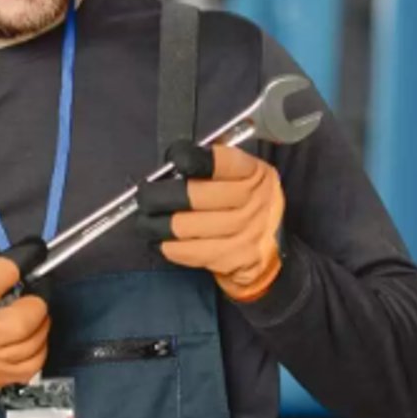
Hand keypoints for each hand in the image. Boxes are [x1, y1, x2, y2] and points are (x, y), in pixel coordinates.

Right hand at [0, 246, 51, 397]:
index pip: (2, 276)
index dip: (21, 258)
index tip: (30, 252)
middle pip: (26, 318)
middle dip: (36, 299)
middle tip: (30, 291)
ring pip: (35, 341)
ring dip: (39, 321)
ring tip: (27, 310)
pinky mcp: (1, 378)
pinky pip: (35, 363)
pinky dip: (38, 346)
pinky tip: (27, 336)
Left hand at [137, 141, 284, 302]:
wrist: (272, 249)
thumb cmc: (244, 205)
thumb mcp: (241, 177)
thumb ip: (210, 167)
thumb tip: (168, 167)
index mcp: (253, 173)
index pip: (220, 161)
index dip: (191, 158)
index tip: (174, 160)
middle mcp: (253, 201)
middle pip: (192, 196)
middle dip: (157, 196)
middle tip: (144, 196)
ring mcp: (245, 232)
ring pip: (184, 227)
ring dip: (156, 224)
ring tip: (146, 221)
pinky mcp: (234, 259)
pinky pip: (188, 252)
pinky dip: (168, 246)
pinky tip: (161, 240)